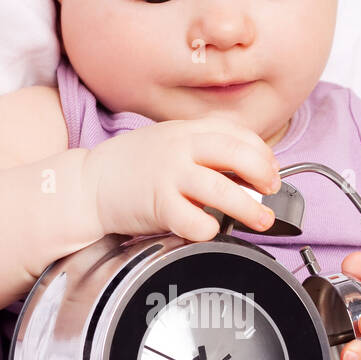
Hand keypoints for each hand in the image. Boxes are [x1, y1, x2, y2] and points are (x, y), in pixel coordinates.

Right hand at [82, 112, 280, 241]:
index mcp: (186, 130)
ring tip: (261, 220)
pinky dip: (210, 229)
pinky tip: (210, 230)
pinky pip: (196, 220)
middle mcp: (180, 148)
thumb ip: (202, 146)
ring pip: (223, 190)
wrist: (89, 183)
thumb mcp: (168, 141)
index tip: (270, 172)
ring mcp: (169, 175)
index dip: (262, 153)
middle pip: (237, 154)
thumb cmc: (131, 168)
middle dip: (263, 174)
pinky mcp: (158, 204)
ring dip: (250, 208)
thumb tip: (246, 167)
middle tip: (271, 192)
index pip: (238, 133)